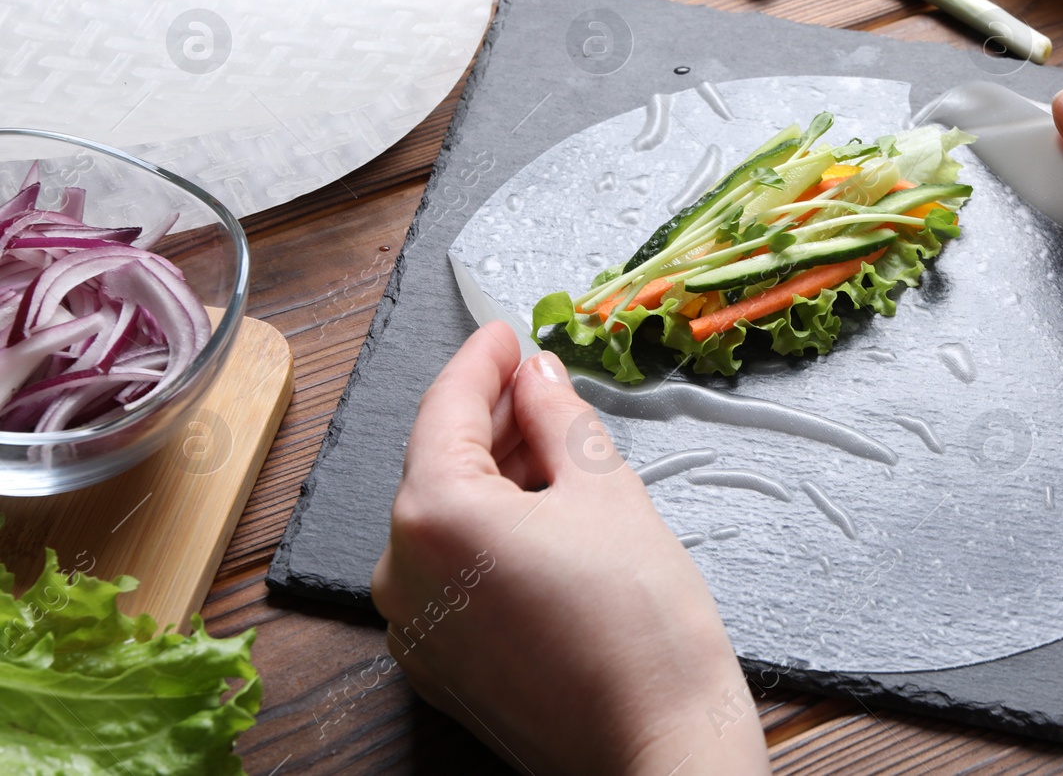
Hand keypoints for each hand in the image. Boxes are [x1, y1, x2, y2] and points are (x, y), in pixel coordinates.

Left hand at [371, 324, 770, 775]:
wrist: (657, 747)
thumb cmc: (640, 620)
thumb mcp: (607, 489)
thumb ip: (558, 417)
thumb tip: (534, 374)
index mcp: (434, 515)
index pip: (447, 408)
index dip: (481, 360)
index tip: (505, 330)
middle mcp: (403, 571)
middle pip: (440, 464)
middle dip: (491, 417)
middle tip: (540, 380)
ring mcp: (415, 626)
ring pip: (446, 520)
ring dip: (493, 475)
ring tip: (552, 443)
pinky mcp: (439, 666)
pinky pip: (452, 572)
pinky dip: (488, 533)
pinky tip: (540, 513)